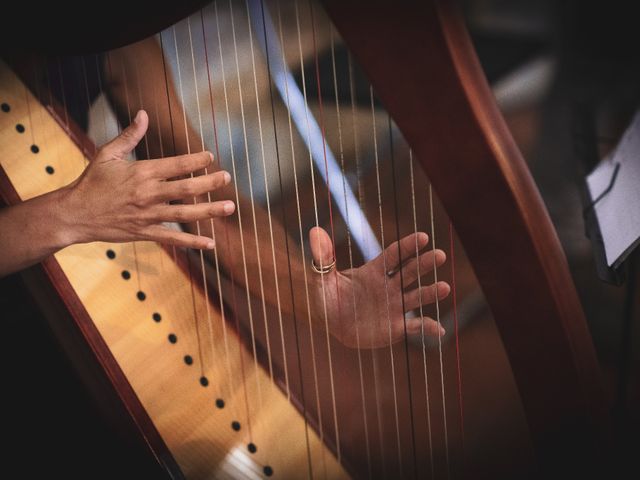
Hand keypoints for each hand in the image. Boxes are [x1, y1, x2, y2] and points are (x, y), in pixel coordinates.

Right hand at [61, 110, 234, 248]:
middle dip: (210, 183)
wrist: (74, 214)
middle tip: (228, 177)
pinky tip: (211, 243)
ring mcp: (147, 215)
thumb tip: (143, 113)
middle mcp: (148, 193)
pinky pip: (173, 238)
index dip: (196, 161)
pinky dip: (192, 242)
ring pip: (185, 214)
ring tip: (230, 207)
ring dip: (210, 211)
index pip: (176, 165)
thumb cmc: (91, 182)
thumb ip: (130, 136)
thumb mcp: (108, 154)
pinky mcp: (144, 233)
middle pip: (186, 189)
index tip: (211, 157)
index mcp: (141, 172)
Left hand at [309, 227, 449, 347]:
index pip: (394, 255)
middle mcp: (389, 285)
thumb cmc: (325, 294)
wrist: (328, 320)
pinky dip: (428, 328)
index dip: (408, 246)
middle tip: (440, 255)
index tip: (423, 237)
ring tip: (445, 288)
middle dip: (425, 263)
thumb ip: (323, 257)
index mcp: (374, 270)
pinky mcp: (396, 326)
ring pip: (417, 296)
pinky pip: (415, 326)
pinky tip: (440, 330)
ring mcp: (394, 305)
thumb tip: (314, 232)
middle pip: (410, 271)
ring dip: (431, 292)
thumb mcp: (321, 276)